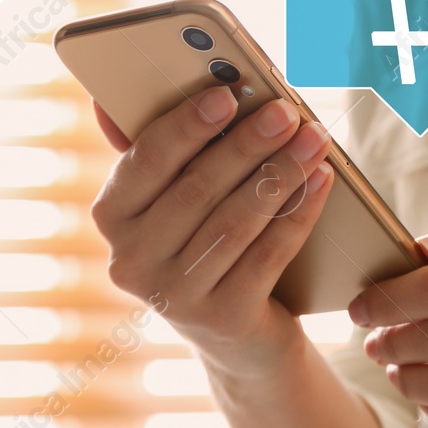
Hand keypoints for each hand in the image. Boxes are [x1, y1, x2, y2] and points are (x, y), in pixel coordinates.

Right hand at [90, 87, 335, 376]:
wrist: (236, 333)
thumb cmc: (202, 237)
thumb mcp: (172, 197)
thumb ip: (155, 146)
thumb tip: (107, 99)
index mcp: (112, 216)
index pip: (146, 161)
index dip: (187, 126)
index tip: (227, 94)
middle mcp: (132, 261)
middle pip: (198, 189)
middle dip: (248, 145)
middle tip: (286, 112)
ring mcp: (175, 296)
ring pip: (236, 221)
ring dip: (281, 174)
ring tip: (314, 140)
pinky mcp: (223, 319)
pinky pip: (268, 255)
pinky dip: (298, 213)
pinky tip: (321, 181)